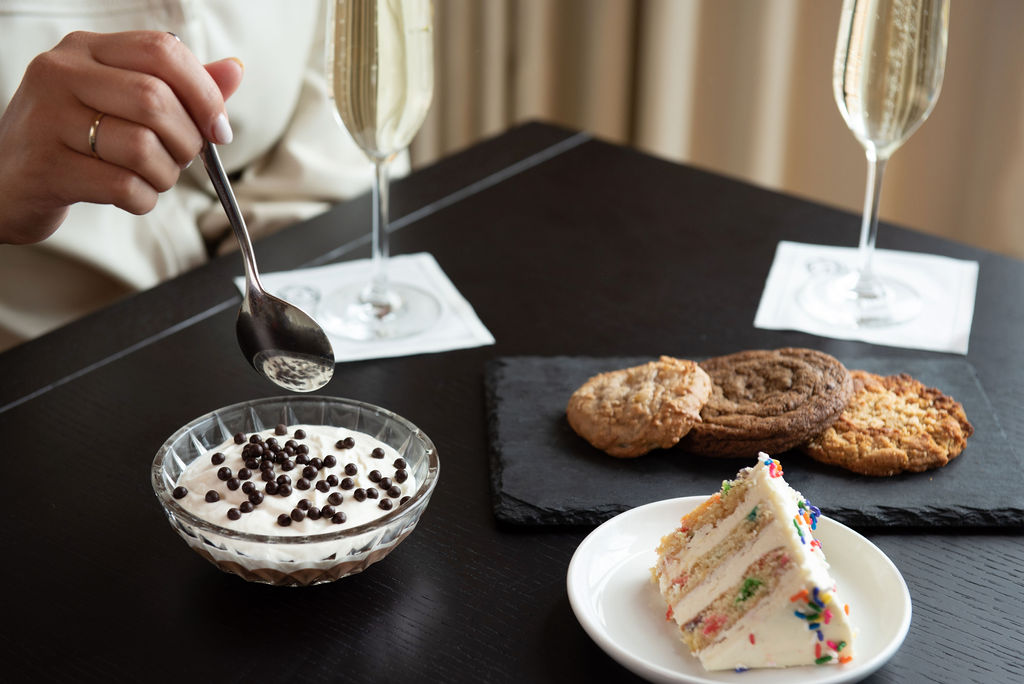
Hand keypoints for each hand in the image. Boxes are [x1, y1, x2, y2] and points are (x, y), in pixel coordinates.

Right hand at [0, 30, 244, 244]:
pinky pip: (123, 186)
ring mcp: (47, 118)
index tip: (219, 130)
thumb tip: (233, 70)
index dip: (204, 93)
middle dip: (187, 141)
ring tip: (152, 178)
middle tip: (181, 159)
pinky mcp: (46, 167)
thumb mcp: (121, 103)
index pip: (162, 51)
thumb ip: (179, 87)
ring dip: (166, 175)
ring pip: (143, 147)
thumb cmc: (74, 140)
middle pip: (156, 100)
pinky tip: (131, 195)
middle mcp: (60, 73)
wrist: (5, 181)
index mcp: (86, 49)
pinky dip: (143, 199)